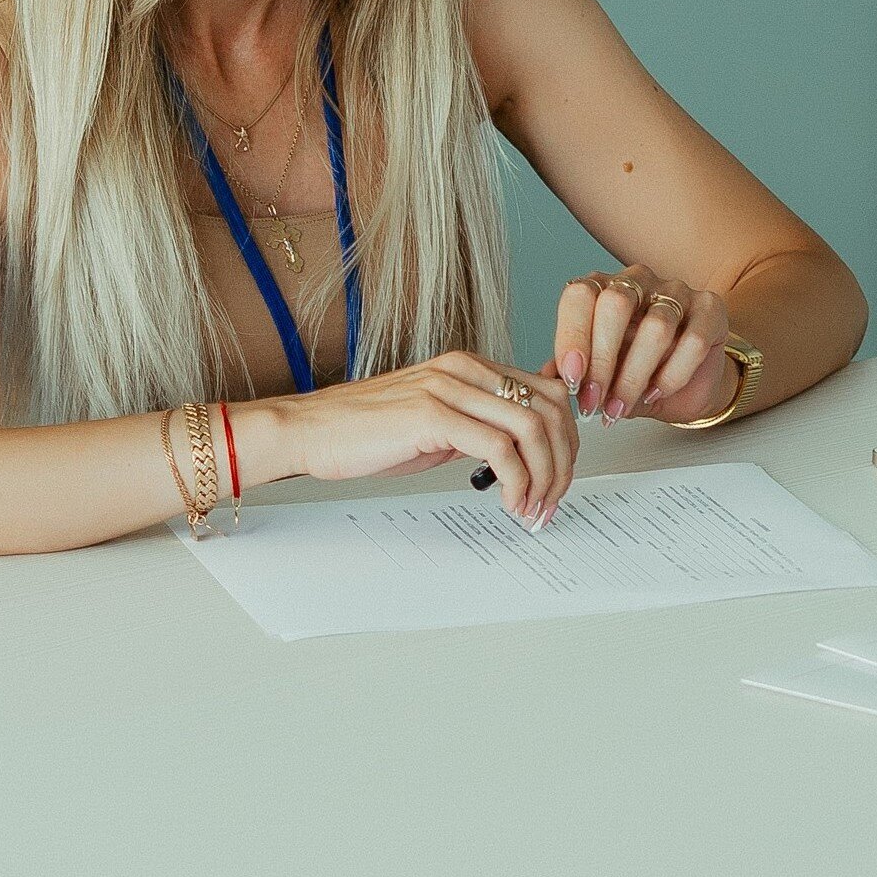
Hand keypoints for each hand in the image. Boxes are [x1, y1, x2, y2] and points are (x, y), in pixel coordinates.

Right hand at [246, 352, 578, 523]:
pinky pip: (499, 449)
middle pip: (551, 409)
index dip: (566, 441)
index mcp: (470, 366)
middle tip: (551, 502)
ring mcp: (449, 389)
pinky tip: (508, 502)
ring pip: (533, 429)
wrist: (310, 431)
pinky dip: (516, 482)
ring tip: (531, 509)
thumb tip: (522, 448)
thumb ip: (478, 425)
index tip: (558, 480)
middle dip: (563, 463)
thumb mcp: (436, 422)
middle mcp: (465, 369)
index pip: (548, 393)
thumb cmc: (366, 433)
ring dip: (544, 477)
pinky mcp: (432, 415)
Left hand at [553, 262, 736, 424]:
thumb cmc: (635, 372)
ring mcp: (676, 291)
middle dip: (602, 361)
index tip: (572, 378)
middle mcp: (636, 282)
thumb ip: (570, 372)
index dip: (572, 336)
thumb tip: (539, 382)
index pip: (580, 295)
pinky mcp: (710, 310)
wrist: (684, 385)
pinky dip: (671, 375)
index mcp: (601, 288)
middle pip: (615, 305)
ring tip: (620, 407)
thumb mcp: (595, 375)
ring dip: (634, 376)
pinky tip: (656, 393)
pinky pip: (692, 341)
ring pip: (656, 327)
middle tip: (594, 401)